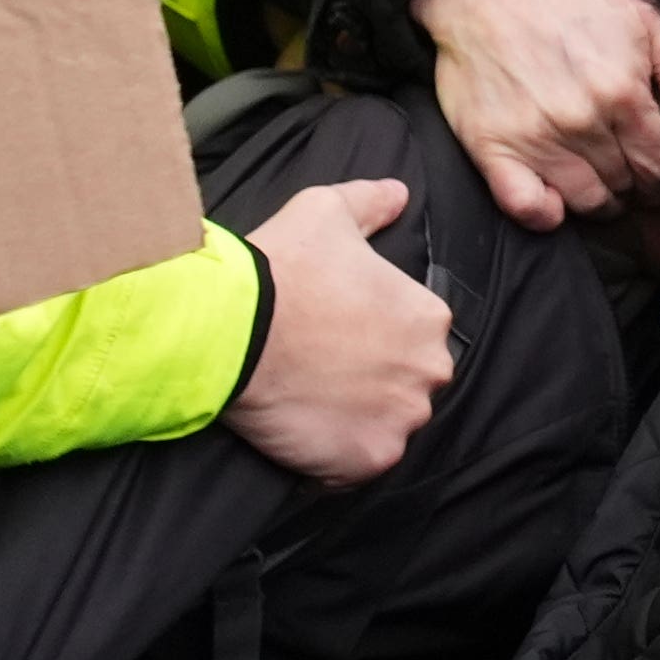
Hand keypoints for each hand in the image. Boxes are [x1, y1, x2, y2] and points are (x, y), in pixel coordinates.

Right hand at [227, 175, 455, 479]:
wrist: (229, 329)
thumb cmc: (280, 269)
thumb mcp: (326, 212)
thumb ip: (371, 202)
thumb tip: (398, 194)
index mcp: (429, 317)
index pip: (416, 335)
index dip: (375, 336)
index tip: (338, 334)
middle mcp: (429, 371)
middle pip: (409, 382)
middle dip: (375, 379)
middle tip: (323, 368)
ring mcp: (401, 420)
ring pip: (388, 425)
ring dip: (358, 418)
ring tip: (311, 399)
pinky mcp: (368, 460)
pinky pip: (358, 465)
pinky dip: (335, 457)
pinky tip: (304, 430)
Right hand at [416, 0, 659, 225]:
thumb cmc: (566, 6)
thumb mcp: (640, 16)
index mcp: (622, 92)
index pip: (659, 166)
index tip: (656, 176)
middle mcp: (582, 121)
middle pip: (625, 186)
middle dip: (632, 186)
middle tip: (623, 172)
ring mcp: (536, 139)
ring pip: (586, 203)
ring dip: (598, 201)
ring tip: (596, 183)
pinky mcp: (494, 149)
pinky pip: (527, 208)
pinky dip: (545, 214)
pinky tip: (554, 201)